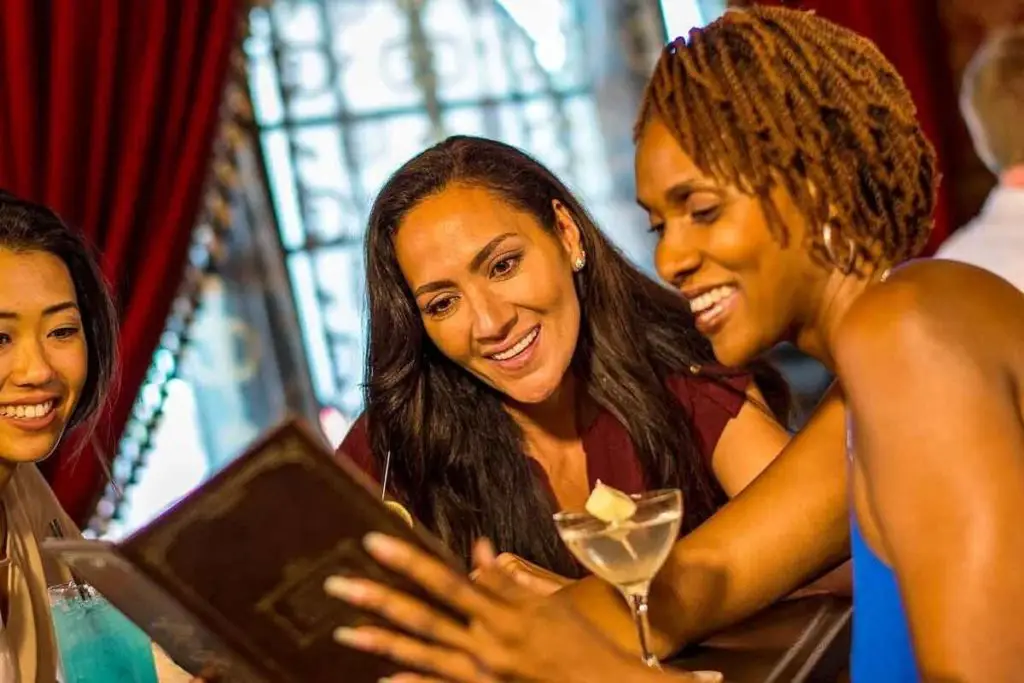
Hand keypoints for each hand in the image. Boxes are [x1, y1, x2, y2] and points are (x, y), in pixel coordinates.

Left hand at [324, 533, 719, 682]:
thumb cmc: (581, 646)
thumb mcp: (547, 607)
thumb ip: (507, 583)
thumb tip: (479, 551)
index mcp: (503, 615)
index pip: (446, 580)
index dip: (408, 561)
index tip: (372, 541)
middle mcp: (486, 646)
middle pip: (422, 618)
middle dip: (378, 599)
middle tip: (335, 584)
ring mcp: (482, 678)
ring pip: (422, 656)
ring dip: (382, 642)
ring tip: (343, 630)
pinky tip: (383, 682)